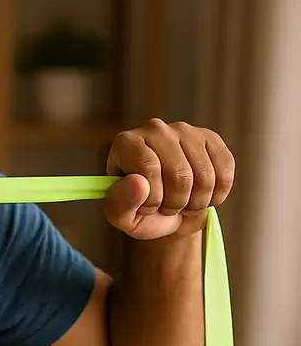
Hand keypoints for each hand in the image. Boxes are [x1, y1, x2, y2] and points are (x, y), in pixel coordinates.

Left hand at [103, 119, 233, 239]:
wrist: (166, 212)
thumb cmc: (139, 210)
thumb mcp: (122, 216)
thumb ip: (120, 203)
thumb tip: (138, 184)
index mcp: (126, 143)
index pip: (148, 167)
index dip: (152, 198)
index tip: (147, 207)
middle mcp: (155, 129)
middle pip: (179, 173)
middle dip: (175, 203)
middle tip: (166, 208)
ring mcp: (185, 131)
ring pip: (204, 176)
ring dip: (196, 202)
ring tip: (181, 204)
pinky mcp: (210, 138)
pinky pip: (224, 172)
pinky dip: (215, 196)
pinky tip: (200, 197)